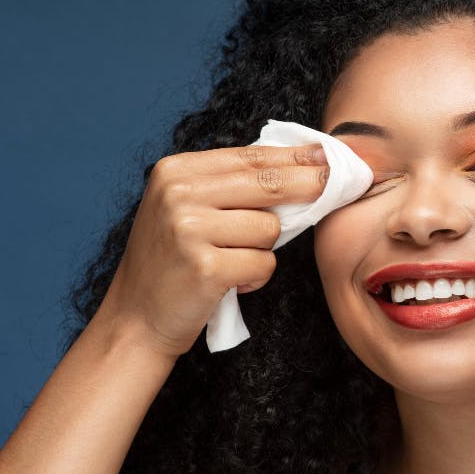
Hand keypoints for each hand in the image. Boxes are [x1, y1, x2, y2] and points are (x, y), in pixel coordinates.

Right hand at [96, 144, 327, 356]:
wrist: (135, 320)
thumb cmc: (173, 263)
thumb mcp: (187, 208)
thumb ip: (230, 185)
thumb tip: (302, 166)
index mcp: (176, 170)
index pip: (251, 156)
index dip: (296, 156)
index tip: (330, 154)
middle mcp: (179, 193)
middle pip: (269, 183)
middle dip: (311, 184)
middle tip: (339, 182)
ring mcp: (189, 229)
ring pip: (270, 229)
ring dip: (264, 250)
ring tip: (233, 261)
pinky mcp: (205, 268)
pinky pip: (264, 263)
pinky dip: (257, 277)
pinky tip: (232, 282)